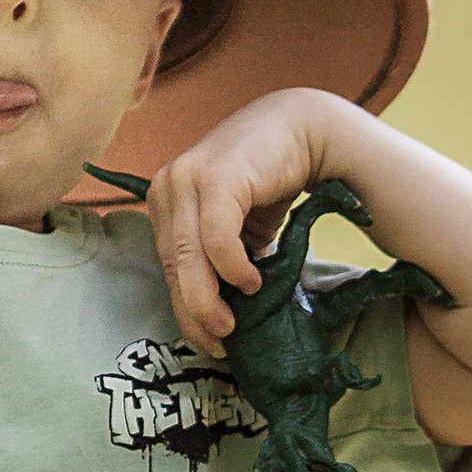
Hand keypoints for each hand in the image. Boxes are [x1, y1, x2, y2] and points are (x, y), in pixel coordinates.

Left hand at [140, 91, 343, 353]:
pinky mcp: (216, 178)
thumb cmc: (270, 181)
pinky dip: (232, 268)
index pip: (167, 265)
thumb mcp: (237, 226)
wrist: (305, 130)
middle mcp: (167, 187)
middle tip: (220, 341)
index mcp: (165, 200)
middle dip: (194, 312)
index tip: (207, 339)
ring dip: (209, 298)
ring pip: (188, 257)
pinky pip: (216, 238)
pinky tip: (251, 281)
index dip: (184, 308)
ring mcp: (187, 178)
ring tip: (235, 320)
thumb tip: (221, 310)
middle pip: (173, 266)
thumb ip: (221, 259)